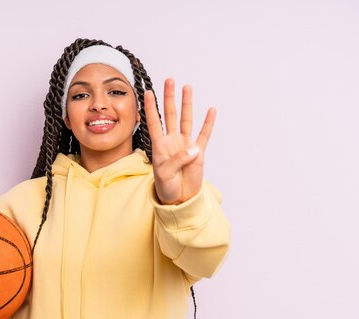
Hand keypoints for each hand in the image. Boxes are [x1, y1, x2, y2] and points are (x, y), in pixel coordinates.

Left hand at [144, 79, 215, 204]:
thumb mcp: (165, 174)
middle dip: (170, 97)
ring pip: (186, 119)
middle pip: (171, 115)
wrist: (179, 198)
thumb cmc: (166, 186)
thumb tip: (193, 149)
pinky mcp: (198, 153)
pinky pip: (204, 135)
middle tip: (169, 80)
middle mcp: (172, 141)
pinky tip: (210, 110)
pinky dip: (208, 123)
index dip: (151, 108)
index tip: (148, 92)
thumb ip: (177, 160)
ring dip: (187, 104)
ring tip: (187, 88)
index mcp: (160, 145)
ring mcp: (186, 145)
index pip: (154, 122)